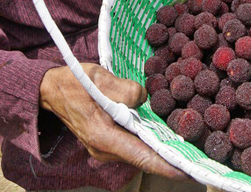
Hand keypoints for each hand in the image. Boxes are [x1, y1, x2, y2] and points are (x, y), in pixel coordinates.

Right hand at [40, 63, 187, 180]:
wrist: (51, 90)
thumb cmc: (74, 83)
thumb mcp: (100, 79)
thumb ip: (126, 90)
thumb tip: (145, 100)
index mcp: (103, 136)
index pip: (141, 157)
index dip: (167, 165)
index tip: (190, 171)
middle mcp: (104, 149)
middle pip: (144, 159)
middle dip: (171, 160)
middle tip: (199, 159)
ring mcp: (105, 148)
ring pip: (139, 154)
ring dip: (161, 153)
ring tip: (188, 149)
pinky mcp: (107, 142)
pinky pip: (133, 146)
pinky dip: (150, 145)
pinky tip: (165, 138)